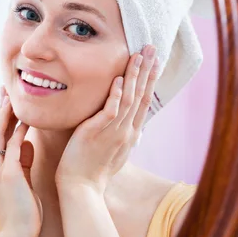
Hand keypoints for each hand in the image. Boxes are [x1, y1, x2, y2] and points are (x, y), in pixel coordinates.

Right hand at [0, 87, 42, 236]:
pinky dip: (19, 132)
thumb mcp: (22, 185)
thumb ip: (23, 163)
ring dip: (7, 115)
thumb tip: (28, 143)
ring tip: (13, 97)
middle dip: (0, 110)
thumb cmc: (22, 217)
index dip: (1, 120)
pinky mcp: (10, 176)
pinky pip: (14, 148)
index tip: (6, 103)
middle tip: (4, 90)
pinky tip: (26, 119)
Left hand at [55, 45, 158, 193]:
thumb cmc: (92, 171)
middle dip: (148, 70)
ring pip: (128, 99)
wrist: (81, 188)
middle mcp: (126, 131)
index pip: (143, 101)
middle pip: (141, 95)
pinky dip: (115, 94)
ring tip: (138, 55)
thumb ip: (121, 137)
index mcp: (130, 134)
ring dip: (134, 75)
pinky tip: (119, 79)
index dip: (150, 80)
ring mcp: (113, 132)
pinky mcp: (96, 133)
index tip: (155, 62)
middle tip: (153, 48)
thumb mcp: (113, 152)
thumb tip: (130, 130)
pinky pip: (110, 111)